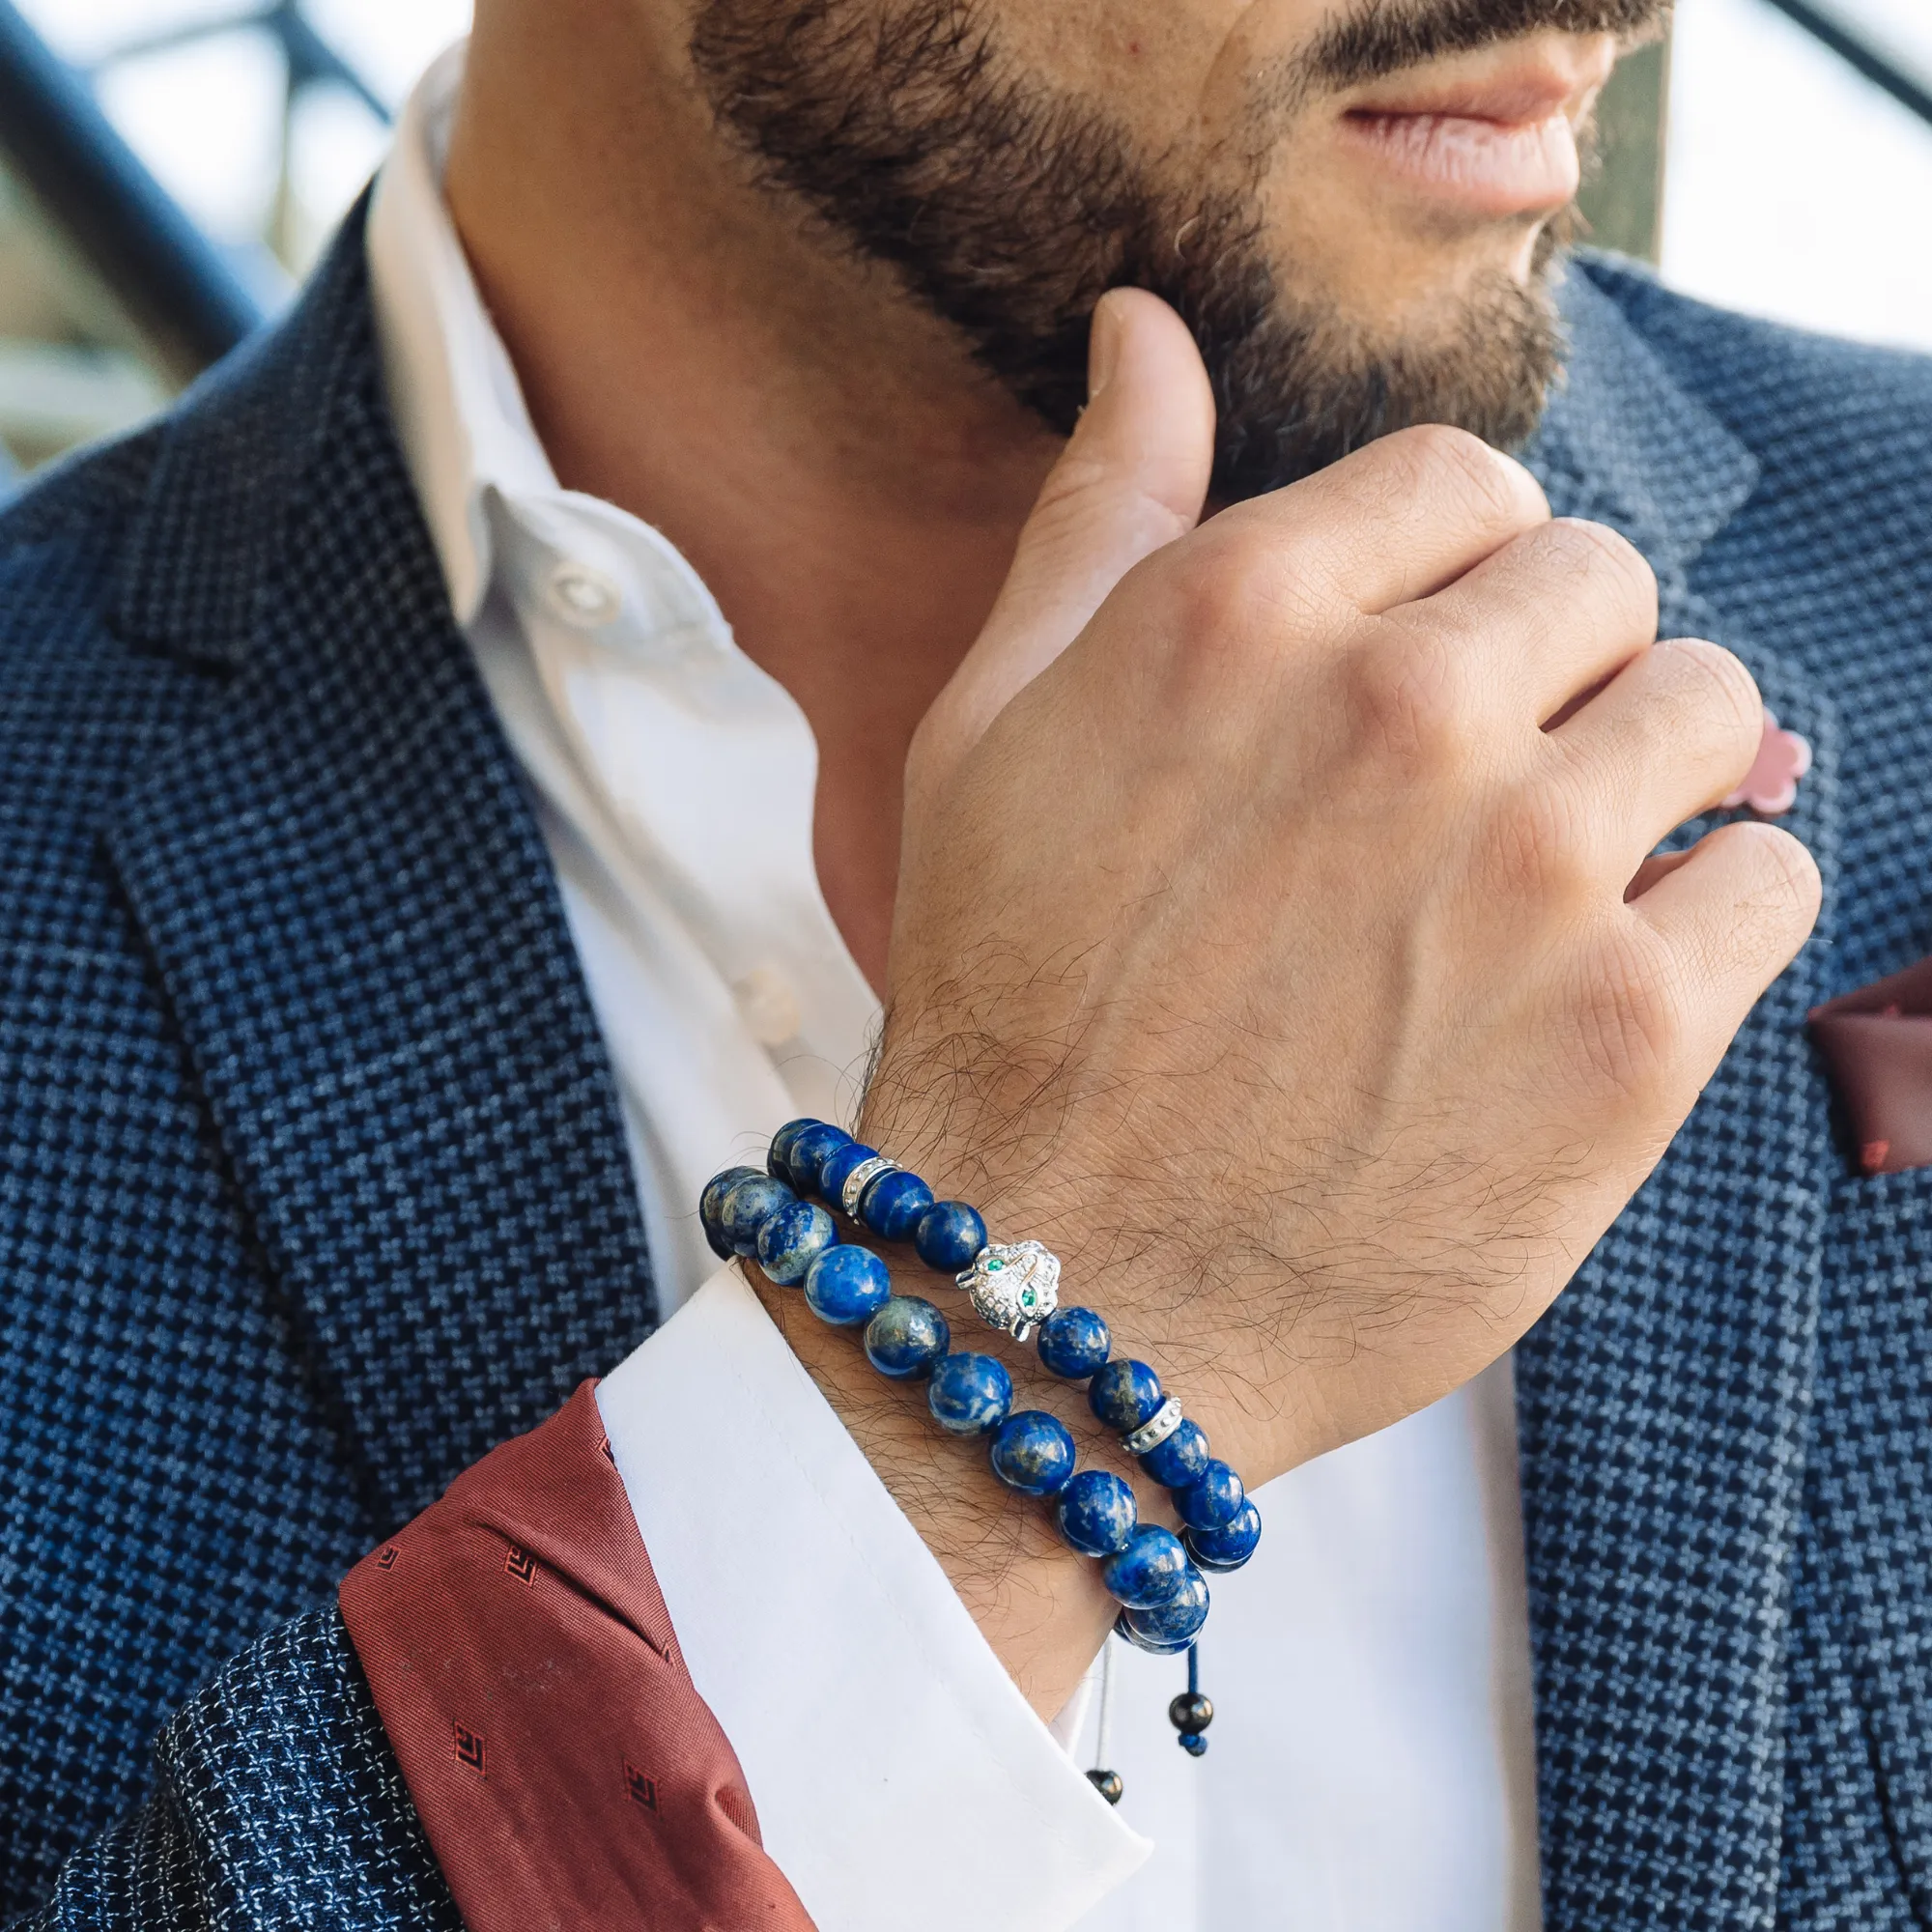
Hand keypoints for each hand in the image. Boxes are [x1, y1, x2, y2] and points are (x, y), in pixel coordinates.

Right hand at [762, 290, 1819, 1713]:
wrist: (1056, 1294)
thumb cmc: (1005, 1013)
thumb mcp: (989, 732)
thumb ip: (1093, 515)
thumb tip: (1142, 328)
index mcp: (1246, 612)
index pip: (1469, 480)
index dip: (1452, 566)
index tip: (1426, 659)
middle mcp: (1403, 710)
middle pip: (1604, 580)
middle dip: (1552, 665)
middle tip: (1473, 789)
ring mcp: (1532, 870)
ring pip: (1715, 712)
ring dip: (1648, 774)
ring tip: (1545, 878)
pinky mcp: (1630, 1033)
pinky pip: (1775, 879)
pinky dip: (1716, 908)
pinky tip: (1606, 969)